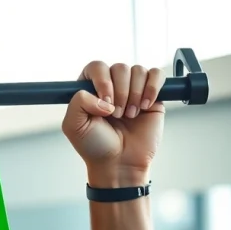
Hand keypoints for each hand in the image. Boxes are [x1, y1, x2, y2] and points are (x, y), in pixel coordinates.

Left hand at [61, 61, 165, 182]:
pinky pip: (157, 74)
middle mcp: (112, 85)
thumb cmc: (95, 146)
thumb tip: (104, 96)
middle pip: (119, 68)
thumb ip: (77, 102)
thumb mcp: (73, 126)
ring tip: (129, 115)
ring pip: (138, 70)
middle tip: (116, 115)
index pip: (96, 66)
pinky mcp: (152, 94)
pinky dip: (152, 88)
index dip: (102, 80)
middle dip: (119, 92)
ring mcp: (132, 89)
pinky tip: (145, 105)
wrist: (120, 162)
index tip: (105, 102)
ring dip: (134, 94)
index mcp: (90, 89)